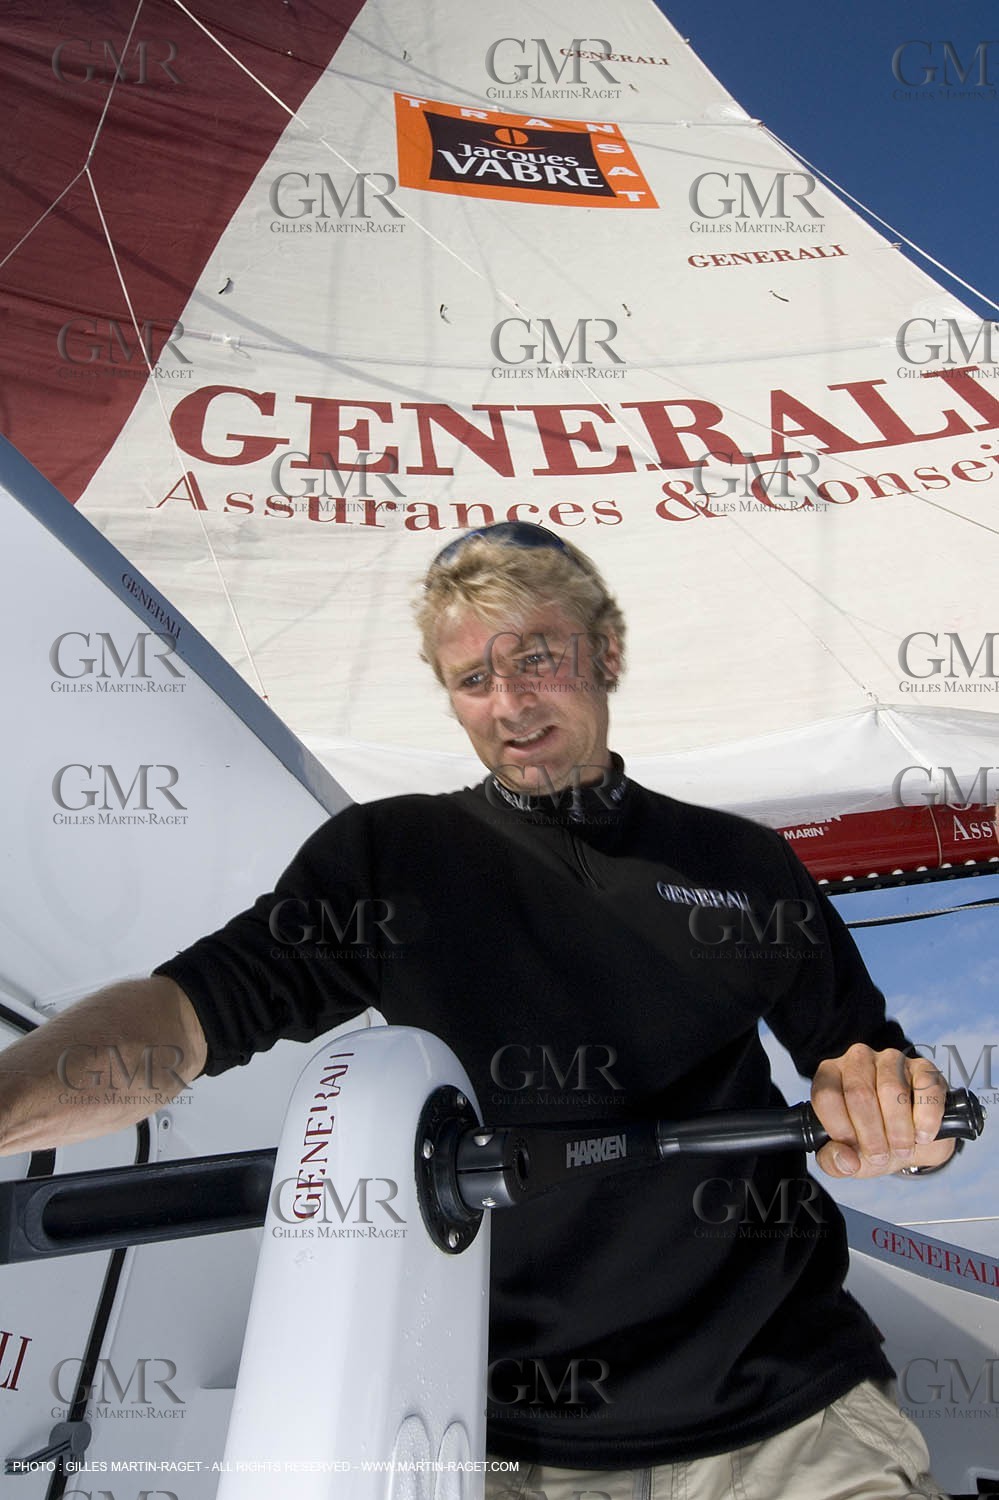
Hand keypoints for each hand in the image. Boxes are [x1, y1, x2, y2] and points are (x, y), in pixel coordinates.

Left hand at [811, 1044, 954, 1178]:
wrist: (912, 1141)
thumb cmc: (874, 1142)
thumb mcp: (848, 1157)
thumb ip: (834, 1162)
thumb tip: (846, 1161)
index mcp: (830, 1076)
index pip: (826, 1095)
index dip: (841, 1129)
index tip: (853, 1150)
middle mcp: (858, 1061)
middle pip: (859, 1094)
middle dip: (872, 1135)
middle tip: (880, 1156)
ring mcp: (892, 1060)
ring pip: (892, 1090)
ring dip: (899, 1129)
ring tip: (902, 1148)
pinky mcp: (923, 1068)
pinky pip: (925, 1089)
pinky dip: (926, 1118)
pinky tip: (922, 1134)